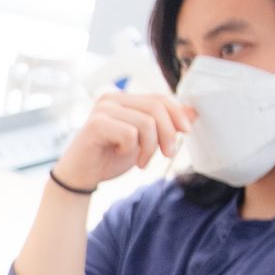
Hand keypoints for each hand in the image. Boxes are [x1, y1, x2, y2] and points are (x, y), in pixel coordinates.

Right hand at [52, 90, 194, 191]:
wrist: (81, 176)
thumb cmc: (109, 157)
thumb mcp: (144, 141)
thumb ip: (164, 125)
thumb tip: (193, 111)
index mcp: (124, 99)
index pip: (159, 98)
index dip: (177, 113)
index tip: (186, 132)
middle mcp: (113, 98)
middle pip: (156, 107)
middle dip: (168, 133)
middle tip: (168, 154)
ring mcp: (103, 109)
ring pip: (146, 122)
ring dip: (149, 147)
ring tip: (142, 161)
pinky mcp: (96, 123)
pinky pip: (129, 134)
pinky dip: (131, 149)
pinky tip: (120, 155)